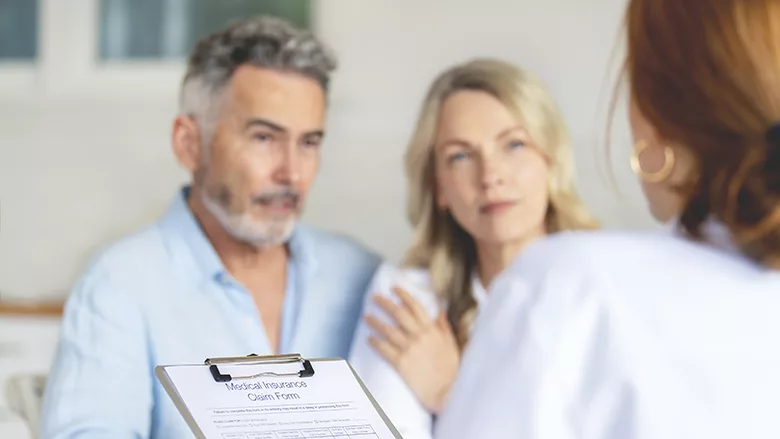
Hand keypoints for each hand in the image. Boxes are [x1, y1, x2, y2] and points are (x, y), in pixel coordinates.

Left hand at [365, 287, 459, 413]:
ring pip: (388, 330)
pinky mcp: (401, 363)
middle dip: (384, 303)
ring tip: (366, 317)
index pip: (415, 307)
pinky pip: (384, 349)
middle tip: (374, 297)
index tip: (394, 288)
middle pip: (398, 314)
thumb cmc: (451, 370)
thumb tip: (440, 312)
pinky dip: (376, 343)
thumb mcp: (451, 345)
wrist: (446, 391)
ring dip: (375, 322)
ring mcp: (409, 349)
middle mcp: (419, 336)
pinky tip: (369, 339)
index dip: (403, 295)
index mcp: (431, 330)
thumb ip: (444, 327)